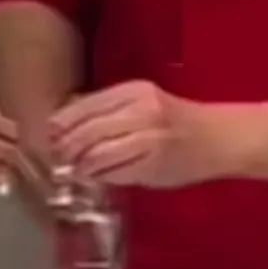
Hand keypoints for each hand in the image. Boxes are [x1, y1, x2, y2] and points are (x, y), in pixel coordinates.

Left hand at [49, 82, 223, 188]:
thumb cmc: (177, 120)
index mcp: (135, 90)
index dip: (63, 122)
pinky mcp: (153, 164)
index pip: (86, 104)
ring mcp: (148, 138)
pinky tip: (95, 178)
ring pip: (97, 154)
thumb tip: (65, 125)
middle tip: (56, 159)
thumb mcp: (144, 103)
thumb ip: (111, 111)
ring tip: (72, 171)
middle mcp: (141, 110)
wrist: (219, 137)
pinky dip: (99, 177)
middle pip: (87, 131)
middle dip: (66, 148)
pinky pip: (114, 173)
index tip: (48, 135)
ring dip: (80, 166)